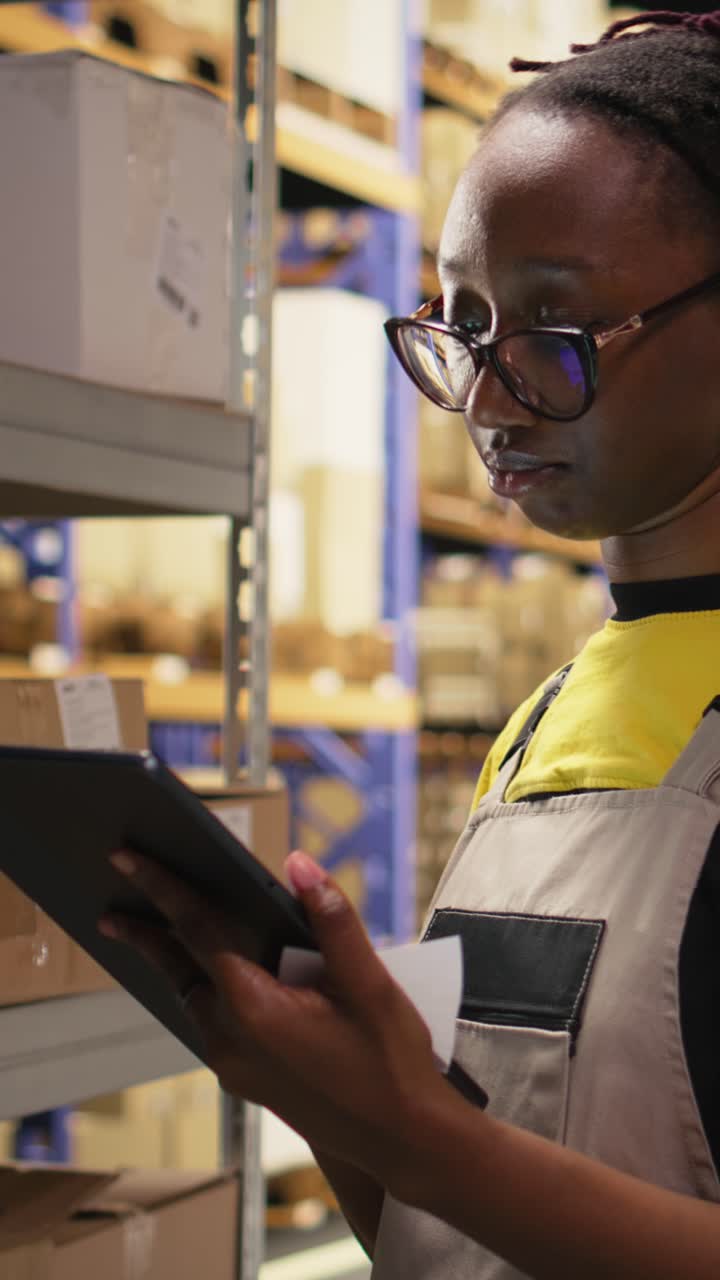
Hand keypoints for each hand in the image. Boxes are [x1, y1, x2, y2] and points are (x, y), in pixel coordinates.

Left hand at [98, 850, 453, 1194]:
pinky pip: (208, 1022)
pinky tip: (211, 976)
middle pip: (178, 969)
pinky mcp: (245, 1079)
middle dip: (145, 933)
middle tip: (111, 906)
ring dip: (172, 963)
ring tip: (153, 930)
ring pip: (190, 998)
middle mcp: (230, 1039)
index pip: (196, 931)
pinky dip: (200, 989)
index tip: (124, 858)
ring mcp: (233, 1065)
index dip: (162, 887)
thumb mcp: (370, 983)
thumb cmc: (390, 1060)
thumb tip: (298, 862)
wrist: (401, 1139)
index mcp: (254, 1008)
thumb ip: (332, 921)